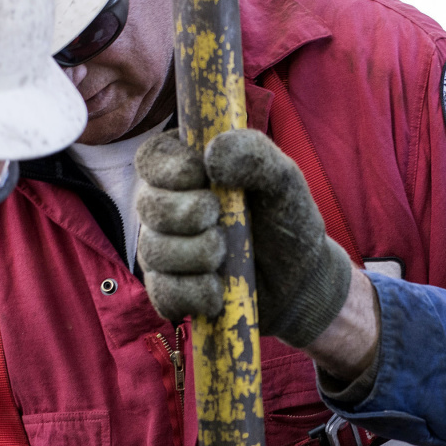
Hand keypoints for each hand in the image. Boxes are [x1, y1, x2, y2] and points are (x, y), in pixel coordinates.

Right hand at [135, 129, 351, 347]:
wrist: (298, 284)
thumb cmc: (286, 222)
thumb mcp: (283, 179)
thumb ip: (253, 153)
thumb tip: (211, 155)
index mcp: (187, 170)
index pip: (152, 157)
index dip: (167, 168)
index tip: (199, 176)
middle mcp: (167, 207)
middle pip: (147, 205)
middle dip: (186, 214)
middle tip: (218, 219)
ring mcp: (163, 250)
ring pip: (153, 250)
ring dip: (196, 254)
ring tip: (226, 256)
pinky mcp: (168, 291)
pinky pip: (162, 292)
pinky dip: (194, 292)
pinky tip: (218, 290)